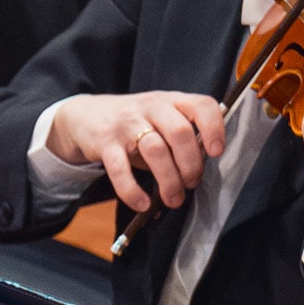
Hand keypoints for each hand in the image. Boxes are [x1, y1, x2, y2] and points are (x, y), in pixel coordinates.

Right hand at [45, 90, 227, 213]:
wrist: (87, 115)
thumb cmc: (133, 122)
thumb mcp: (160, 118)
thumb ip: (179, 138)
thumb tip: (196, 174)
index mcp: (172, 101)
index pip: (201, 106)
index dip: (213, 128)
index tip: (216, 152)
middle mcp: (152, 107)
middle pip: (179, 133)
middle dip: (190, 164)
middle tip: (191, 184)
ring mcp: (127, 123)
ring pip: (155, 150)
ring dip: (168, 180)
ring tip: (173, 199)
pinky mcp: (105, 142)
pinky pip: (120, 169)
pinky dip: (132, 190)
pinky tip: (142, 203)